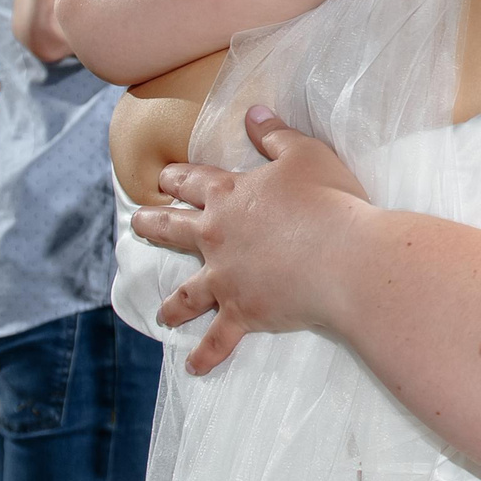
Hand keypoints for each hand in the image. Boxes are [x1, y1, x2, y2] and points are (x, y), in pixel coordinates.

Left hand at [130, 108, 372, 373]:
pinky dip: (206, 355)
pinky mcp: (242, 312)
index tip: (162, 177)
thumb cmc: (329, 200)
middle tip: (136, 224)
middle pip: (174, 229)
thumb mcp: (305, 154)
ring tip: (160, 314)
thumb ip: (275, 134)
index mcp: (230, 195)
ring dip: (172, 304)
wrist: (344, 257)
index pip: (193, 181)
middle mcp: (217, 236)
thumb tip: (252, 112)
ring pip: (187, 291)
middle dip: (153, 225)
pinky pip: (218, 339)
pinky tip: (194, 368)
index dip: (176, 177)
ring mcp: (226, 278)